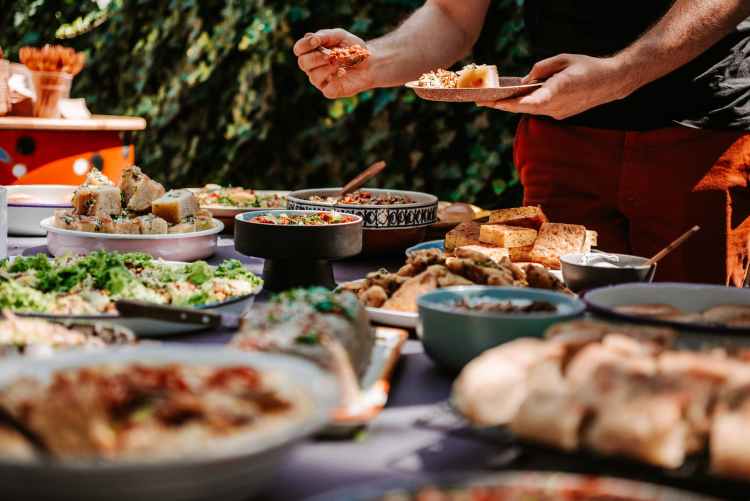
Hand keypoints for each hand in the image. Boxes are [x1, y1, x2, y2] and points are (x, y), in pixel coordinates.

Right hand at [294, 29, 374, 98]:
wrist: (369, 63)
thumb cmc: (352, 48)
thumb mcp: (340, 36)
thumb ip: (325, 35)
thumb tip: (311, 38)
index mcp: (311, 52)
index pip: (299, 49)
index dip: (304, 45)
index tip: (317, 41)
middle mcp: (312, 67)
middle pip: (303, 63)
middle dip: (317, 57)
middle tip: (332, 54)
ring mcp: (320, 80)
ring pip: (314, 76)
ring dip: (329, 67)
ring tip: (341, 62)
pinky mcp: (330, 91)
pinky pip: (327, 88)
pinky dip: (336, 78)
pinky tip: (343, 72)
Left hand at [477, 54, 639, 119]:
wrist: (610, 83)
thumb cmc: (587, 67)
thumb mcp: (564, 59)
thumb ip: (542, 68)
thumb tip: (525, 78)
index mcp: (557, 91)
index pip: (530, 102)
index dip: (511, 104)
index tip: (495, 103)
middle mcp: (556, 106)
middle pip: (524, 108)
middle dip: (503, 105)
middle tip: (483, 102)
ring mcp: (558, 113)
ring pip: (530, 110)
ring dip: (513, 105)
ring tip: (493, 99)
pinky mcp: (560, 115)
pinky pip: (539, 109)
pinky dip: (527, 103)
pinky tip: (516, 98)